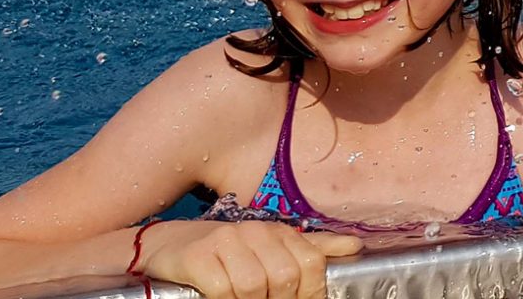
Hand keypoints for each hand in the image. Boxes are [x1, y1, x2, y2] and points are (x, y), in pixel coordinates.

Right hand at [138, 220, 359, 298]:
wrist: (168, 243)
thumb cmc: (225, 251)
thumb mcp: (270, 246)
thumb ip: (312, 247)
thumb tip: (354, 244)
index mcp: (278, 231)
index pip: (311, 261)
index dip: (312, 291)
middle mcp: (254, 231)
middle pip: (284, 277)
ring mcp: (225, 242)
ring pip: (254, 285)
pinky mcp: (197, 257)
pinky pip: (222, 289)